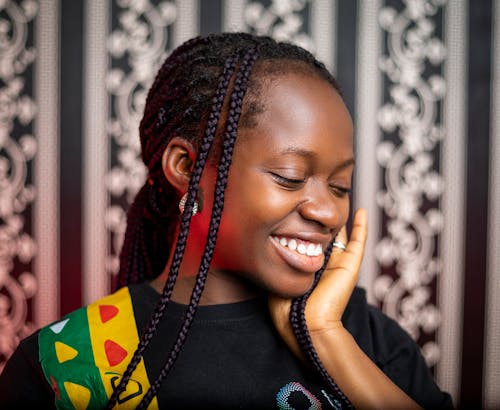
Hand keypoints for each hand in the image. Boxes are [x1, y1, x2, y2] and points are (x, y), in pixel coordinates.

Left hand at [269, 208, 367, 356]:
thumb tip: (268, 247)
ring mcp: (338, 264)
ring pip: (340, 235)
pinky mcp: (350, 266)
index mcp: (307, 269)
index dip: (302, 227)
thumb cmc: (287, 311)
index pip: (306, 242)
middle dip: (319, 220)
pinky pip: (358, 242)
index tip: (294, 211)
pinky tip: (361, 211)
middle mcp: (323, 265)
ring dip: (339, 219)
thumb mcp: (276, 281)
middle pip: (323, 236)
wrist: (306, 326)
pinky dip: (361, 226)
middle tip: (314, 202)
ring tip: (338, 199)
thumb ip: (275, 265)